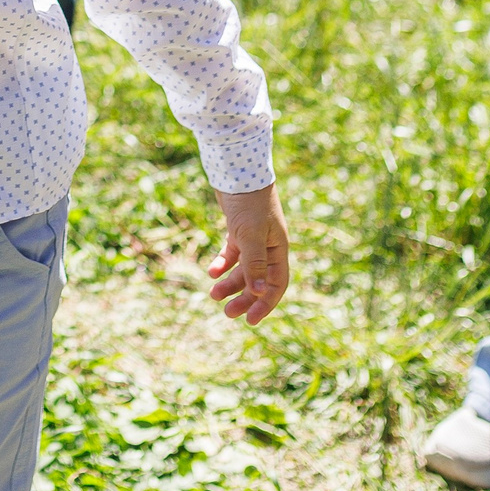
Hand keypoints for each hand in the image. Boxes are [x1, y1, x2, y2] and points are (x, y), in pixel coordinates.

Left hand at [206, 183, 289, 323]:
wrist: (237, 169)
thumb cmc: (249, 201)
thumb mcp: (250, 234)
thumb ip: (254, 263)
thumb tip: (257, 293)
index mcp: (278, 249)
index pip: (276, 284)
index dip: (265, 304)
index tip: (249, 320)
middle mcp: (268, 246)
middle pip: (258, 280)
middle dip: (244, 297)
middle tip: (227, 313)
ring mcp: (253, 238)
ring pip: (243, 269)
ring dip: (230, 282)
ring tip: (213, 293)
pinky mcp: (238, 229)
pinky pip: (232, 253)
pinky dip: (222, 264)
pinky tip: (211, 272)